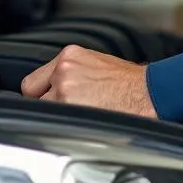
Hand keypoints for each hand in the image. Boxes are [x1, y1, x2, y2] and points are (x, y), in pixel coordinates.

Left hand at [22, 45, 156, 117]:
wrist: (149, 93)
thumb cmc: (129, 84)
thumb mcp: (96, 64)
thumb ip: (71, 71)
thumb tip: (53, 87)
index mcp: (70, 55)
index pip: (35, 79)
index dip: (44, 92)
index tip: (54, 98)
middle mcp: (64, 70)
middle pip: (33, 95)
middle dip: (47, 104)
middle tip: (70, 109)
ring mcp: (64, 90)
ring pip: (43, 112)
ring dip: (58, 117)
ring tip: (82, 116)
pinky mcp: (69, 109)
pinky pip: (52, 124)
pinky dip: (63, 127)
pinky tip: (82, 123)